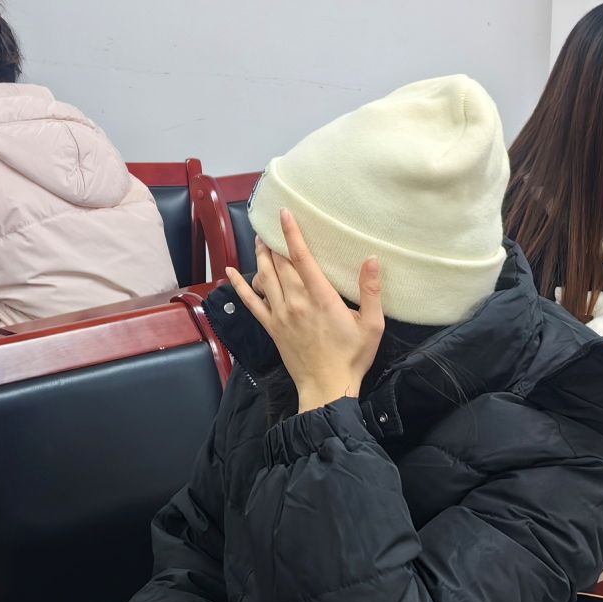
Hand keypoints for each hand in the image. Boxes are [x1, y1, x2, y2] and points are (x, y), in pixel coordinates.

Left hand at [225, 209, 382, 413]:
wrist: (327, 388)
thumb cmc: (352, 356)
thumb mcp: (372, 324)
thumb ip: (371, 290)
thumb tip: (371, 259)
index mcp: (321, 298)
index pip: (303, 258)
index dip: (292, 234)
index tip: (284, 214)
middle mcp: (296, 301)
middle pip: (280, 264)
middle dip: (274, 241)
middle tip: (270, 224)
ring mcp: (280, 314)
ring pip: (265, 277)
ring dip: (260, 256)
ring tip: (258, 239)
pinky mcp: (271, 327)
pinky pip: (251, 302)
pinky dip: (239, 286)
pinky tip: (230, 272)